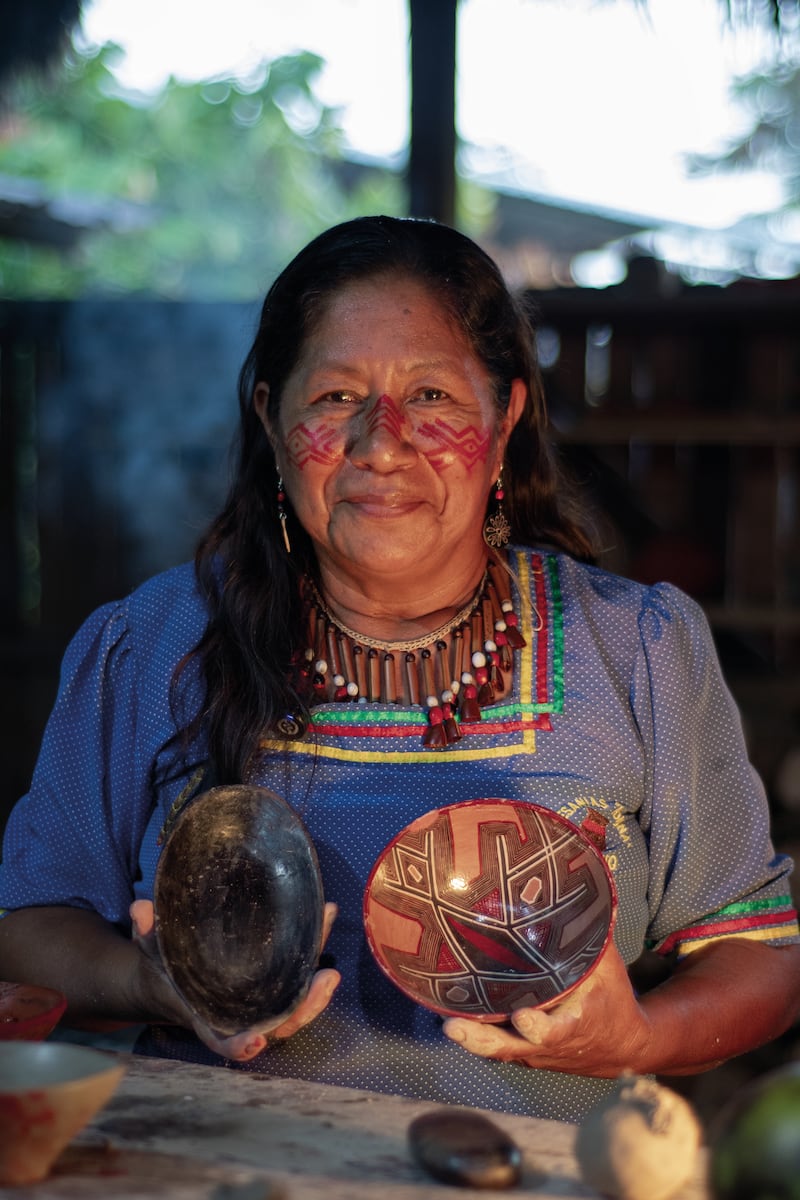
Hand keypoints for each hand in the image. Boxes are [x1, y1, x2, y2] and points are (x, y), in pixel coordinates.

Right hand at [129, 898, 339, 1062]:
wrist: (171, 977)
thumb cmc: (162, 966)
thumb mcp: (150, 950)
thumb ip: (147, 933)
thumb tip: (141, 908)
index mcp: (206, 1016)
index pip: (223, 1039)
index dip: (240, 1045)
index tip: (256, 1042)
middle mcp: (239, 1015)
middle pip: (277, 1025)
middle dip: (305, 1009)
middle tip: (324, 980)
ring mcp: (260, 1003)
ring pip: (295, 1006)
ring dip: (318, 989)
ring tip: (333, 961)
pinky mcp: (274, 984)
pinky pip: (299, 976)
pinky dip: (314, 951)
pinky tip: (326, 915)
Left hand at [442, 941, 650, 1076]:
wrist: (621, 1047)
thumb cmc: (611, 998)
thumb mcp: (608, 966)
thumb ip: (592, 933)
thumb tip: (582, 888)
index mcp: (576, 1024)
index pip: (555, 1032)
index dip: (538, 1028)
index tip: (522, 1017)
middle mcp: (549, 1045)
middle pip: (510, 1048)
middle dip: (481, 1040)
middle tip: (453, 1026)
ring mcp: (532, 1052)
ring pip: (497, 1050)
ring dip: (470, 1038)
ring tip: (443, 1019)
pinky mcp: (521, 1053)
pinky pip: (496, 1045)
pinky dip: (474, 1034)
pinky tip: (449, 1011)